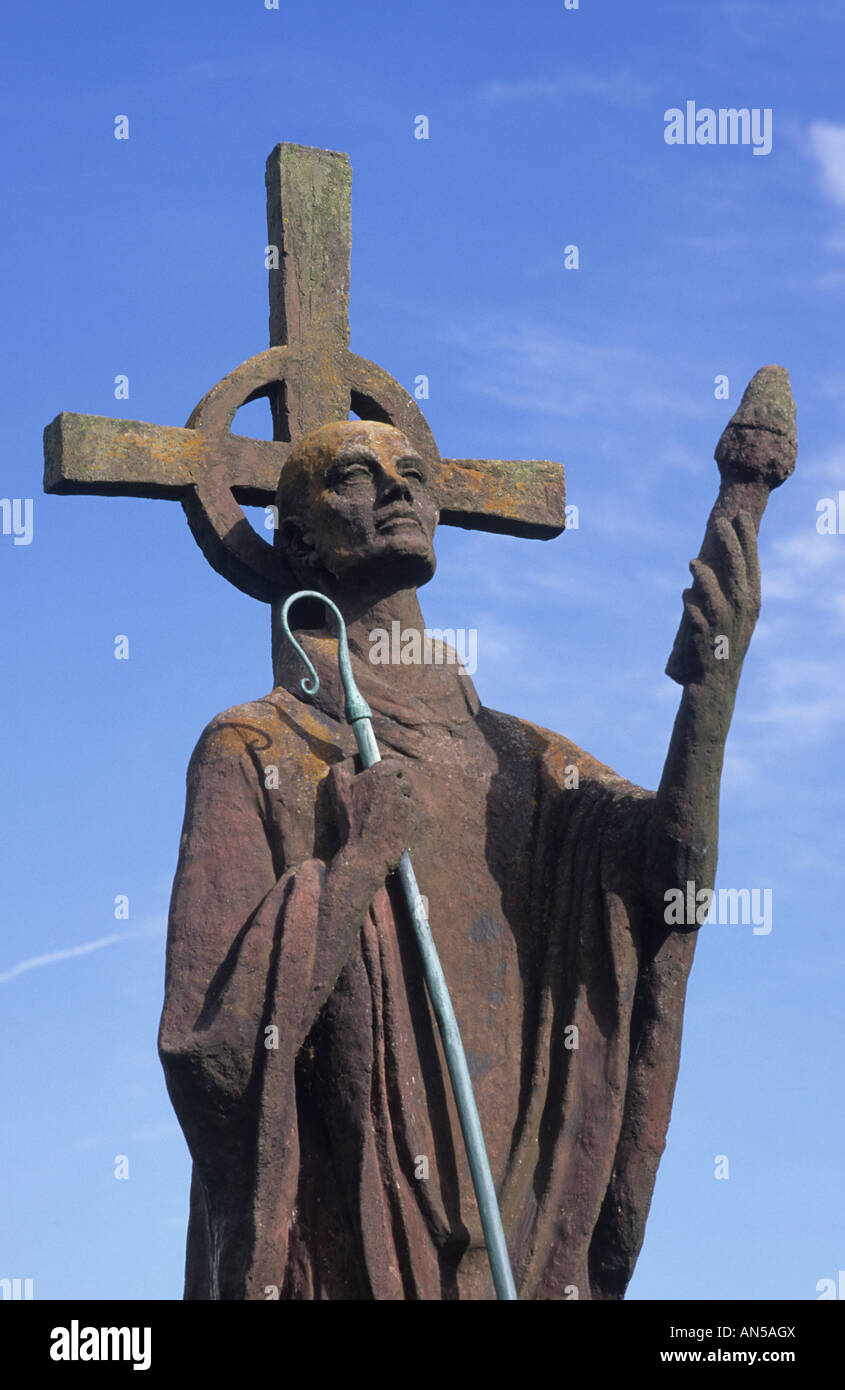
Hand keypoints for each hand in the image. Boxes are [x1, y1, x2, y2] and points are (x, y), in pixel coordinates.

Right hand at [327, 757, 420, 876]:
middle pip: (402, 782)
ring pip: (407, 800)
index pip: (394, 765)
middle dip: (395, 791)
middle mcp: (396, 786)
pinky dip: (404, 822)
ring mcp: (407, 803)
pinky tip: (390, 830)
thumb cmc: (350, 823)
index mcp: (380, 775)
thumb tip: (342, 761)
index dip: (389, 773)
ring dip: (399, 807)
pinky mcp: (414, 820)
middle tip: (381, 805)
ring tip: (382, 821)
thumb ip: (340, 771)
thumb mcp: (338, 793)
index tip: (384, 782)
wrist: (364, 855)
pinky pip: (412, 816)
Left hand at [680, 510, 760, 684]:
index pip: (751, 563)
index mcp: (751, 601)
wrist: (715, 681)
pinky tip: (685, 594)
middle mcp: (741, 609)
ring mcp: (724, 623)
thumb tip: (712, 557)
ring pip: (715, 591)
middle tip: (718, 522)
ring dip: (703, 575)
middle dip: (728, 543)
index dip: (746, 539)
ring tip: (692, 563)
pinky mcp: (705, 636)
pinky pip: (696, 614)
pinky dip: (691, 602)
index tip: (739, 515)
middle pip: (736, 570)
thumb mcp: (734, 613)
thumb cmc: (723, 641)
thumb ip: (728, 587)